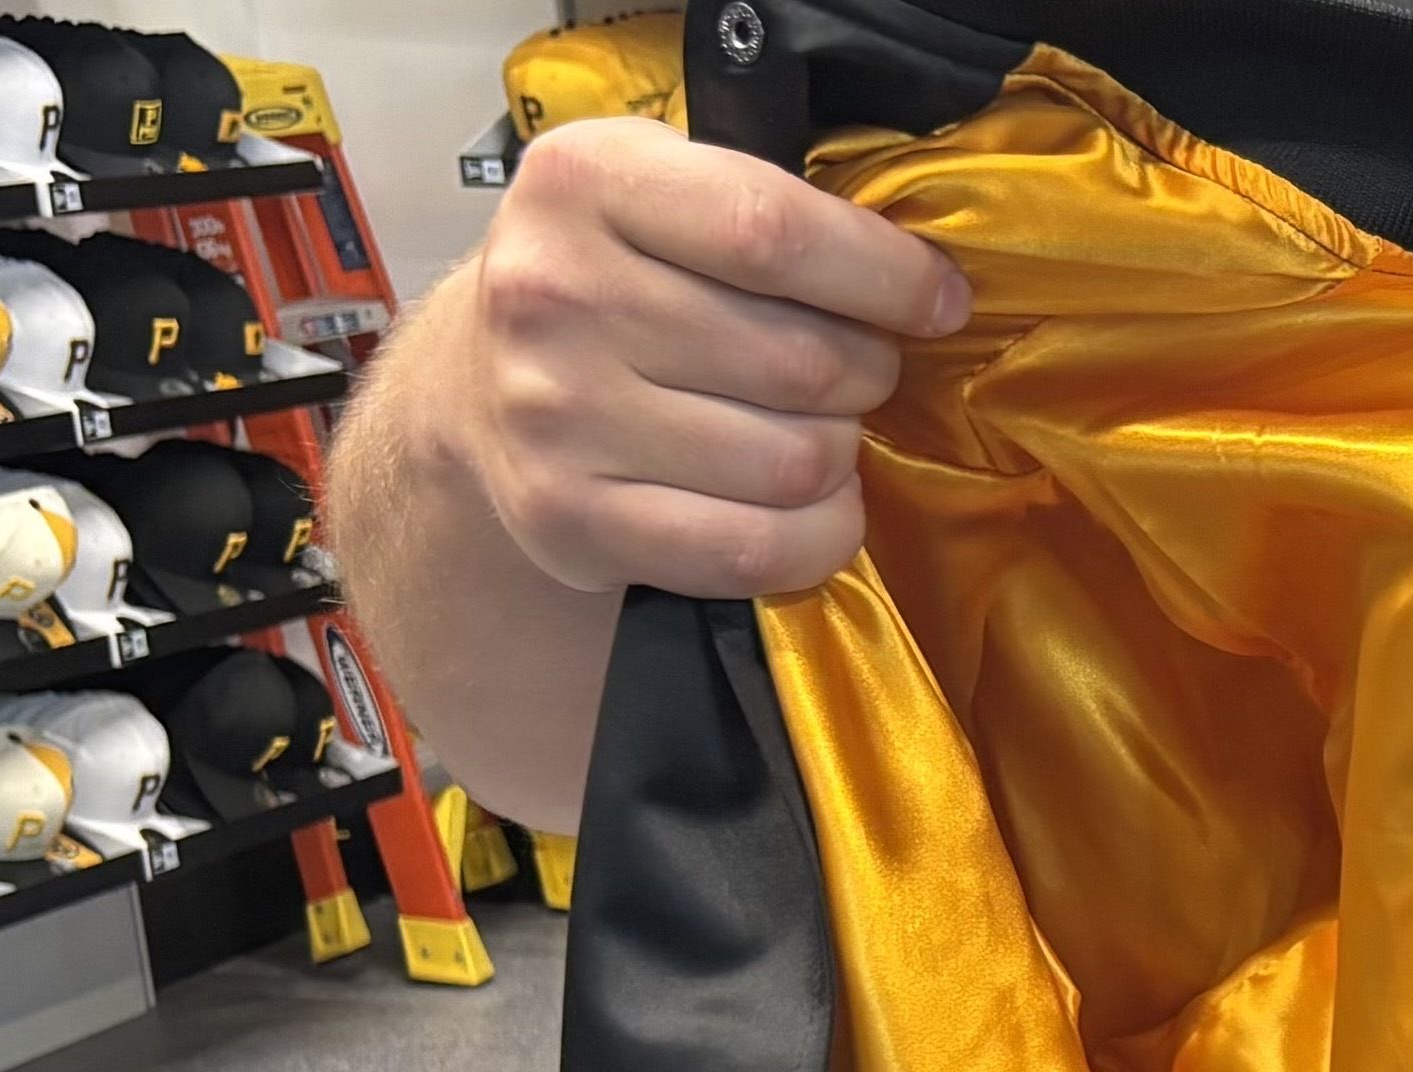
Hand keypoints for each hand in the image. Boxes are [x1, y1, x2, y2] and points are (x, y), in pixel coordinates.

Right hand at [442, 115, 966, 601]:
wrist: (473, 385)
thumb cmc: (610, 277)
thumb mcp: (661, 192)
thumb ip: (768, 208)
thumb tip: (925, 286)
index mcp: (585, 180)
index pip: (773, 232)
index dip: (885, 276)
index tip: (939, 300)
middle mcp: (553, 292)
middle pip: (803, 360)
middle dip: (867, 373)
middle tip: (852, 372)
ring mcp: (553, 413)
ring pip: (796, 462)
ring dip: (839, 455)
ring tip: (809, 429)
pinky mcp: (566, 517)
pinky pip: (755, 549)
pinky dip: (816, 537)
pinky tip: (808, 506)